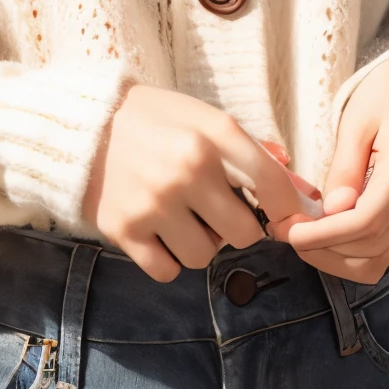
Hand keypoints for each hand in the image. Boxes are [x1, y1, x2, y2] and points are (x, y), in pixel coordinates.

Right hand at [82, 85, 304, 281]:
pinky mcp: (125, 229)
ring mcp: (155, 202)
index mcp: (214, 134)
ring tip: (182, 216)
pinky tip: (159, 231)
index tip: (284, 217)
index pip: (274, 186)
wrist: (85, 122)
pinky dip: (168, 259)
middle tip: (218, 211)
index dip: (288, 209)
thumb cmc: (156, 119)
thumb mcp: (206, 118)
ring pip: (204, 256)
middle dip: (237, 228)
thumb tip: (303, 193)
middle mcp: (188, 169)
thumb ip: (253, 152)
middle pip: (244, 233)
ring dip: (200, 243)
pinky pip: (168, 271)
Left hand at [268, 48, 388, 282]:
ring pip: (384, 259)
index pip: (367, 222)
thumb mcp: (357, 118)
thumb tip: (331, 211)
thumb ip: (345, 167)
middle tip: (288, 235)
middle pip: (375, 249)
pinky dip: (357, 252)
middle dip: (327, 252)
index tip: (290, 232)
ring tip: (304, 239)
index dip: (325, 236)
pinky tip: (329, 235)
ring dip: (341, 259)